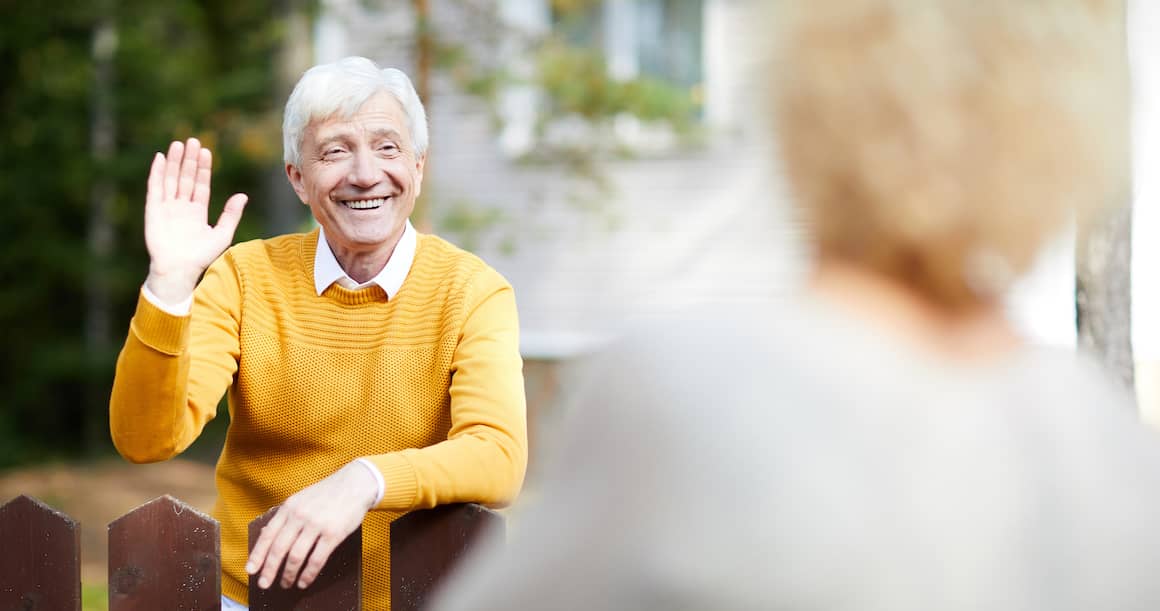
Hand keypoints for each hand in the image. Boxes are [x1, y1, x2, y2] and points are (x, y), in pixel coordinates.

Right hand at [143, 138, 247, 304]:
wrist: (180, 270)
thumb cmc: (201, 257)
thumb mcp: (222, 234)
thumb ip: (231, 214)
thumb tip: (242, 195)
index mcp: (197, 212)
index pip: (201, 185)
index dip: (204, 168)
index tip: (207, 151)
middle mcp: (181, 207)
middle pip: (186, 178)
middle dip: (190, 160)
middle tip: (194, 140)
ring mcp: (167, 207)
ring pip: (171, 179)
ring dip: (175, 162)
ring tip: (179, 144)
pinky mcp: (153, 210)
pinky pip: (155, 188)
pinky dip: (157, 173)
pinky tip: (161, 158)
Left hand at [246, 461, 378, 589]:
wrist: (355, 484)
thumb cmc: (328, 494)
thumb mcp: (301, 499)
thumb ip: (286, 516)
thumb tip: (266, 535)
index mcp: (289, 507)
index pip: (268, 534)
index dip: (257, 554)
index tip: (251, 569)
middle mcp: (300, 516)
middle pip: (279, 548)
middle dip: (269, 570)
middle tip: (264, 583)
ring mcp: (316, 524)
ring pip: (296, 556)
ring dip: (289, 574)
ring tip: (286, 584)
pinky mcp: (333, 533)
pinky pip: (316, 559)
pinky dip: (308, 574)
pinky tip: (304, 581)